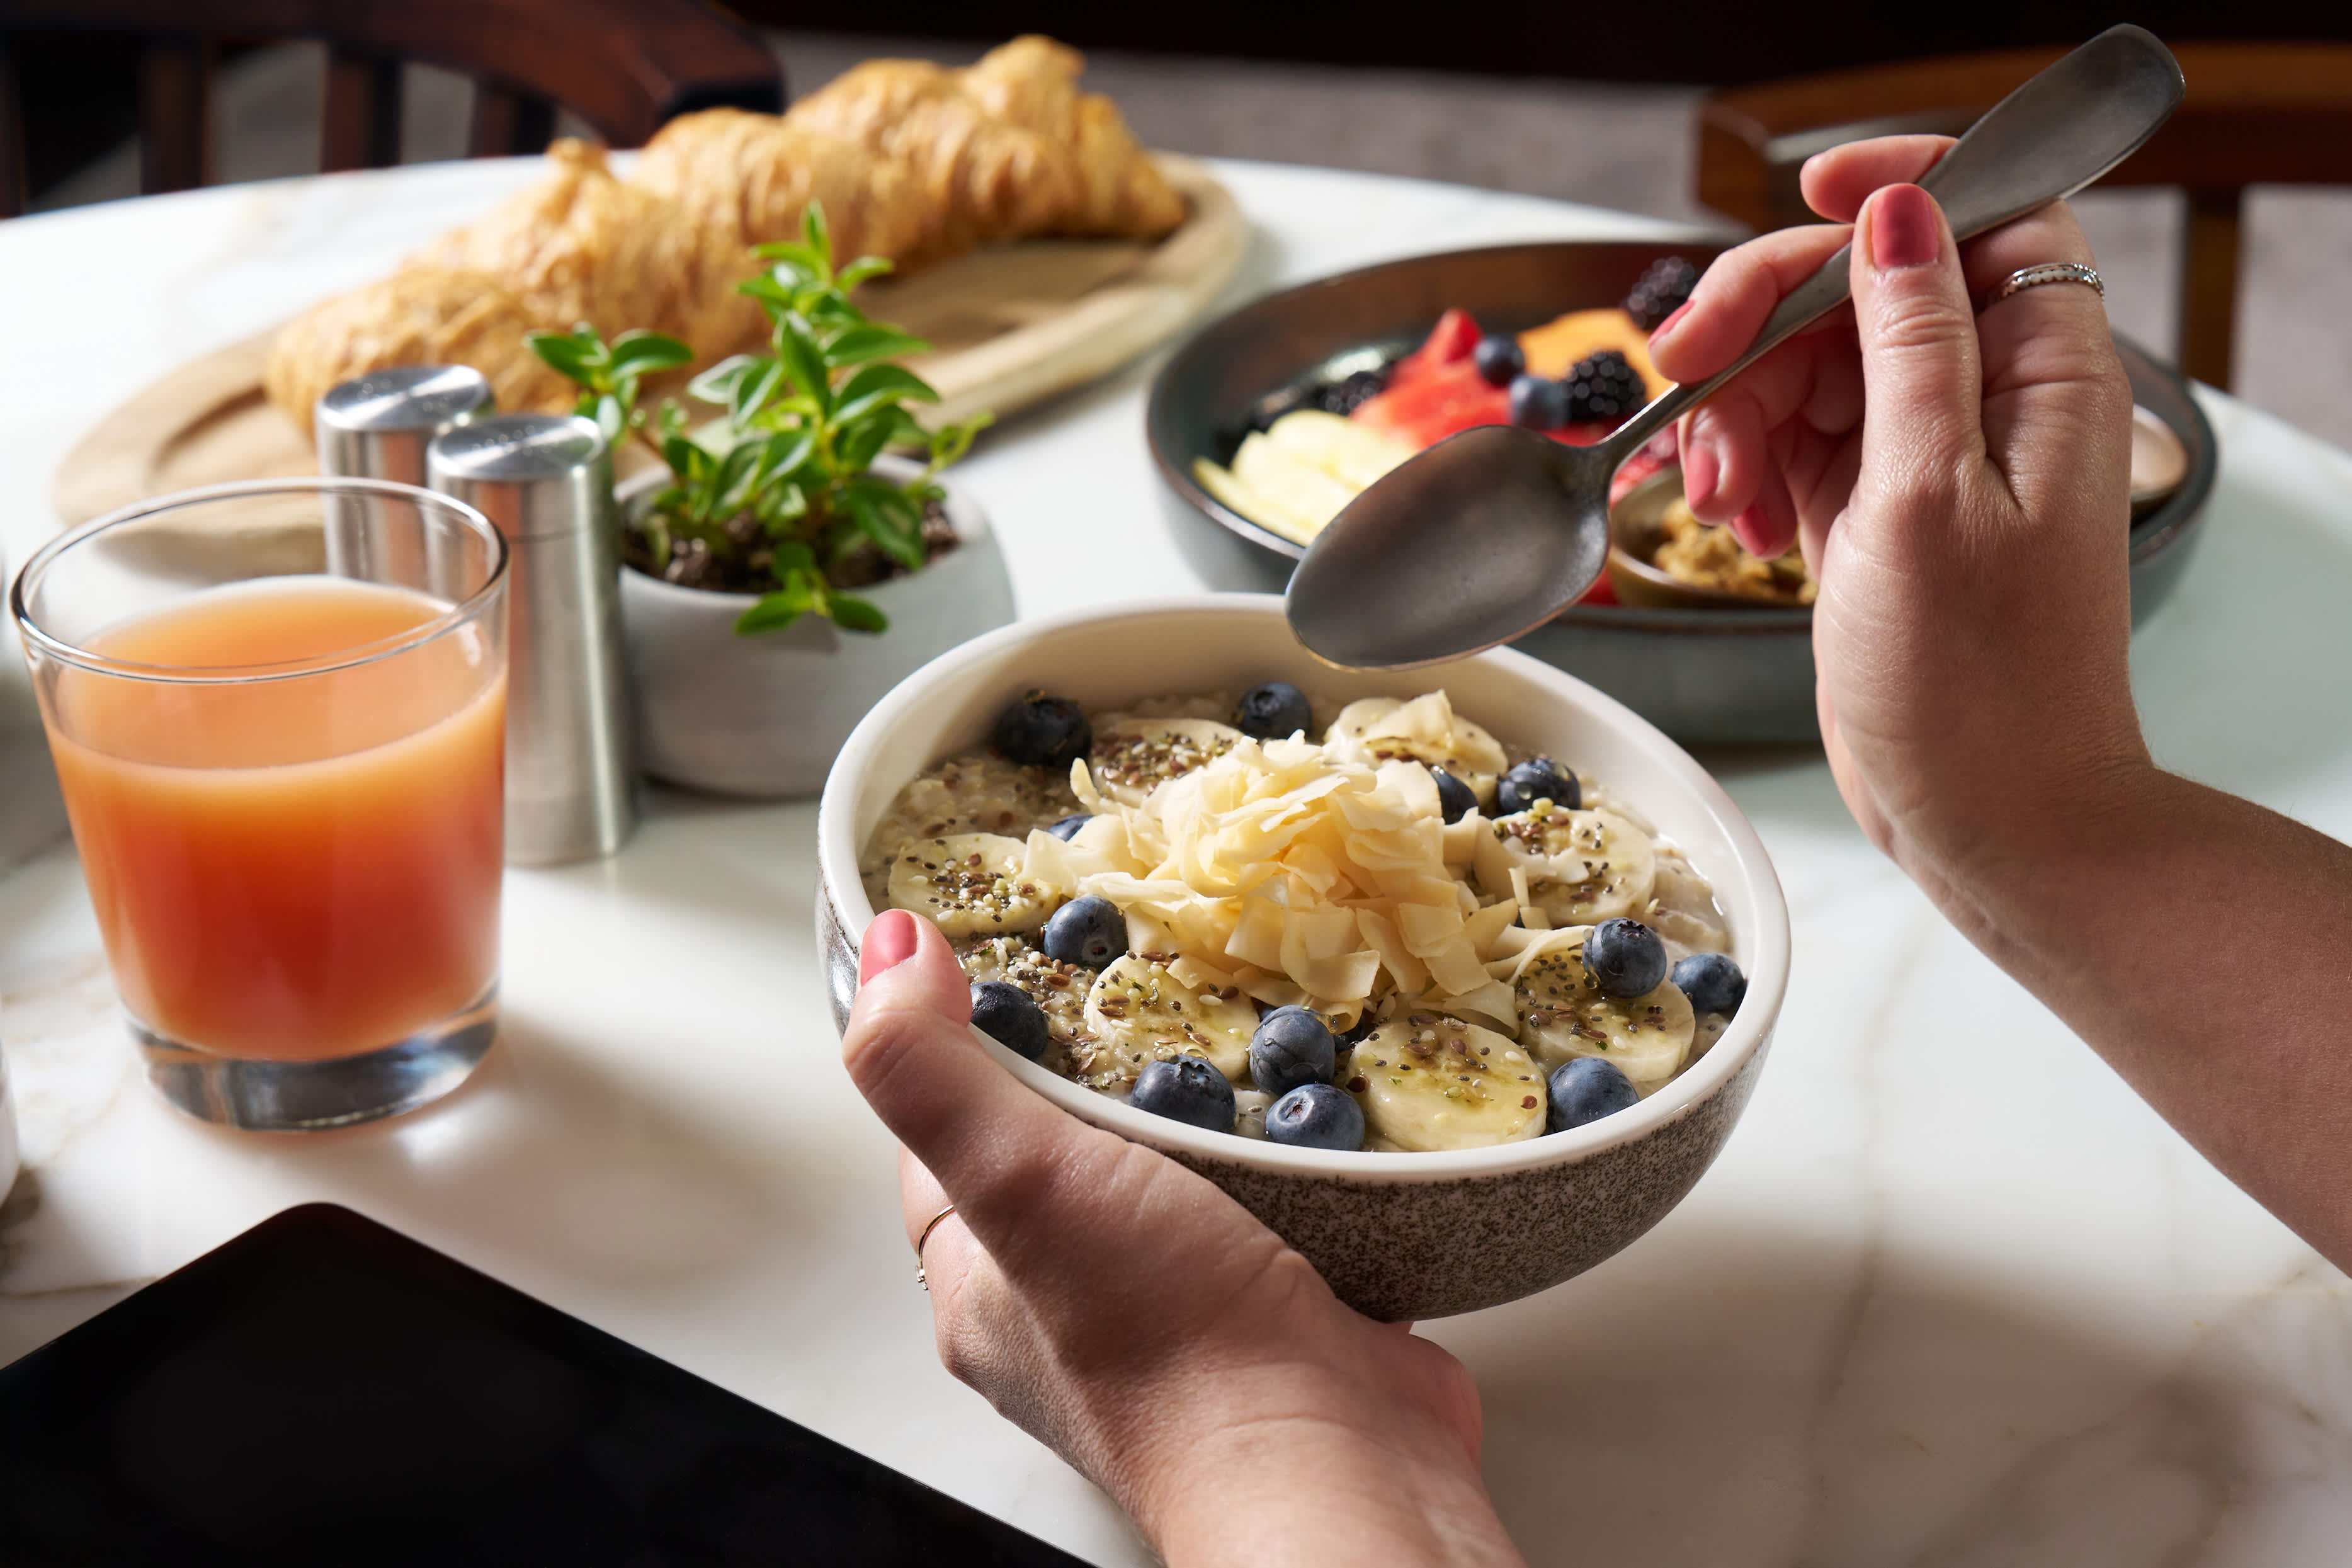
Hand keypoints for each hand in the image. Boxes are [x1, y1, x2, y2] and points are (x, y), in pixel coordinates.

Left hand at [842, 909, 1525, 1567]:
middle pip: (1061, 1147)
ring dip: (1201, 1106)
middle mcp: (1070, 1303)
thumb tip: (882, 950)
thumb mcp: (1017, 1178)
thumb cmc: (1169, 1343)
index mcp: (982, 1287)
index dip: (961, 1048)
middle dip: (1096, 1064)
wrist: (1334, 1464)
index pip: (942, 1139)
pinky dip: (1289, 1152)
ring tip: (1228, 1021)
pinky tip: (1312, 1110)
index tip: (1008, 959)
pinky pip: (1272, 1203)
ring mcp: (1180, 1308)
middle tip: (1137, 975)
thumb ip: (933, 1069)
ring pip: (1171, 1172)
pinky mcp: (1281, 1305)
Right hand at [1647, 136, 2150, 908]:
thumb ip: (1912, 343)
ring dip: (1738, 411)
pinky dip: (1745, 468)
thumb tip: (1899, 216)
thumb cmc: (1977, 684)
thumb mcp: (1928, 494)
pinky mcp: (1871, 511)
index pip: (1987, 213)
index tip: (1806, 193)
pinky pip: (1790, 442)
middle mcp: (1987, 400)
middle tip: (1680, 372)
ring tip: (1714, 496)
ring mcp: (1924, 456)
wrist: (1986, 816)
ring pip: (1808, 366)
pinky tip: (1732, 519)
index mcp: (2040, 374)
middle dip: (1762, 320)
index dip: (1902, 187)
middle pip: (1862, 287)